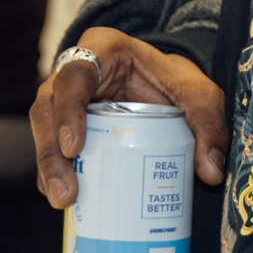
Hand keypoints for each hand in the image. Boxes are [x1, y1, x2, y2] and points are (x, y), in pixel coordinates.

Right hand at [31, 26, 226, 209]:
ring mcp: (64, 98)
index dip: (68, 110)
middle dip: (50, 152)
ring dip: (49, 168)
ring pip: (43, 129)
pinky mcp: (64, 123)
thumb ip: (208, 124)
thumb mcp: (199, 94)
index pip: (75, 73)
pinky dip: (55, 175)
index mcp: (103, 48)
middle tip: (66, 190)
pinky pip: (52, 148)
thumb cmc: (176, 81)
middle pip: (47, 107)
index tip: (74, 147)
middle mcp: (75, 70)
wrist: (167, 84)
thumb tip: (209, 171)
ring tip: (64, 202)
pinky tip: (69, 204)